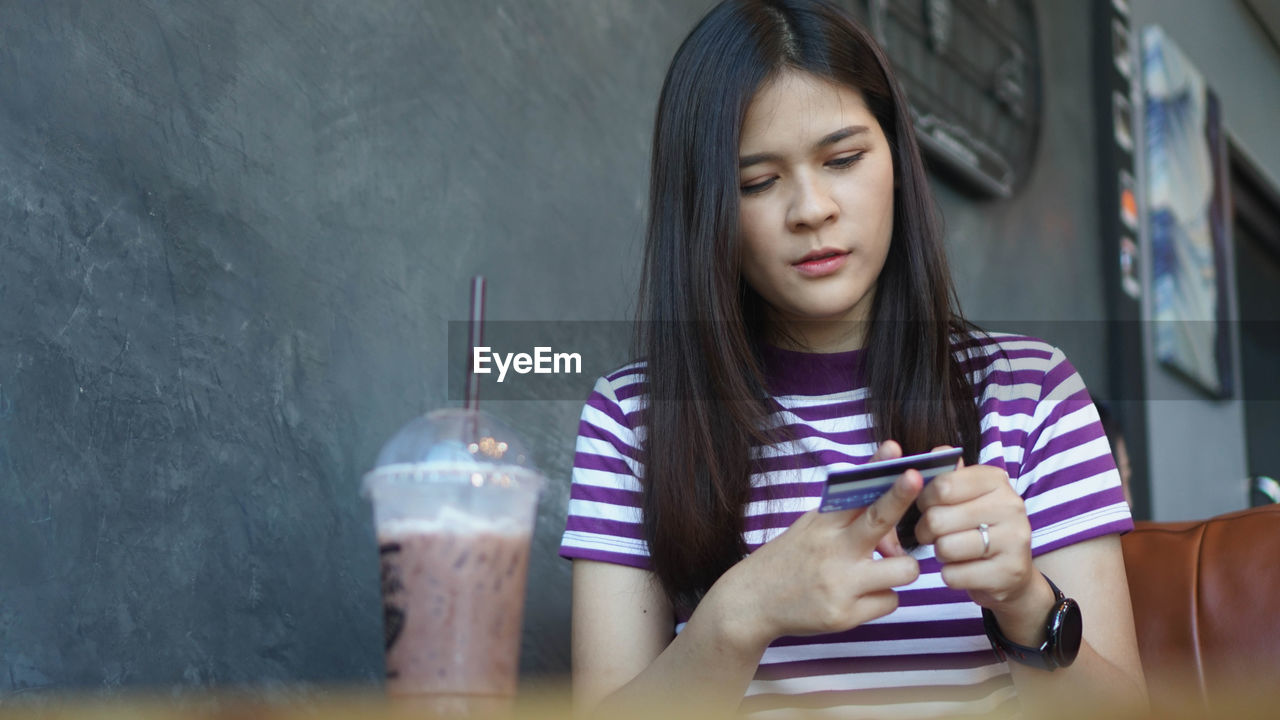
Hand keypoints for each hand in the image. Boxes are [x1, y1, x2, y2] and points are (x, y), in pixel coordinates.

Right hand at [710, 442, 922, 650]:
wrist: (752, 602)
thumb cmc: (790, 559)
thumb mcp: (811, 527)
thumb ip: (850, 521)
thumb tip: (896, 529)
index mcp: (823, 524)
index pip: (856, 491)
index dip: (876, 469)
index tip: (894, 449)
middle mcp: (832, 551)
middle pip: (878, 521)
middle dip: (900, 497)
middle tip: (916, 477)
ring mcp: (840, 585)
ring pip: (904, 570)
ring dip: (901, 568)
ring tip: (879, 570)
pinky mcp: (845, 616)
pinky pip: (891, 601)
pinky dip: (881, 597)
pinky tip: (859, 595)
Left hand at [914, 448, 1045, 625]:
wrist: (1012, 573)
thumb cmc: (978, 527)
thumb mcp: (967, 495)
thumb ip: (948, 473)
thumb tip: (936, 452)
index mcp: (996, 480)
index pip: (942, 485)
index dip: (923, 499)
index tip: (927, 506)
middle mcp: (1010, 506)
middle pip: (937, 519)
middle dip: (926, 530)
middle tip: (934, 534)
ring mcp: (1014, 540)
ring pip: (944, 548)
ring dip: (940, 553)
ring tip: (953, 550)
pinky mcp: (1008, 573)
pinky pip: (953, 576)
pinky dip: (951, 575)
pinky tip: (965, 569)